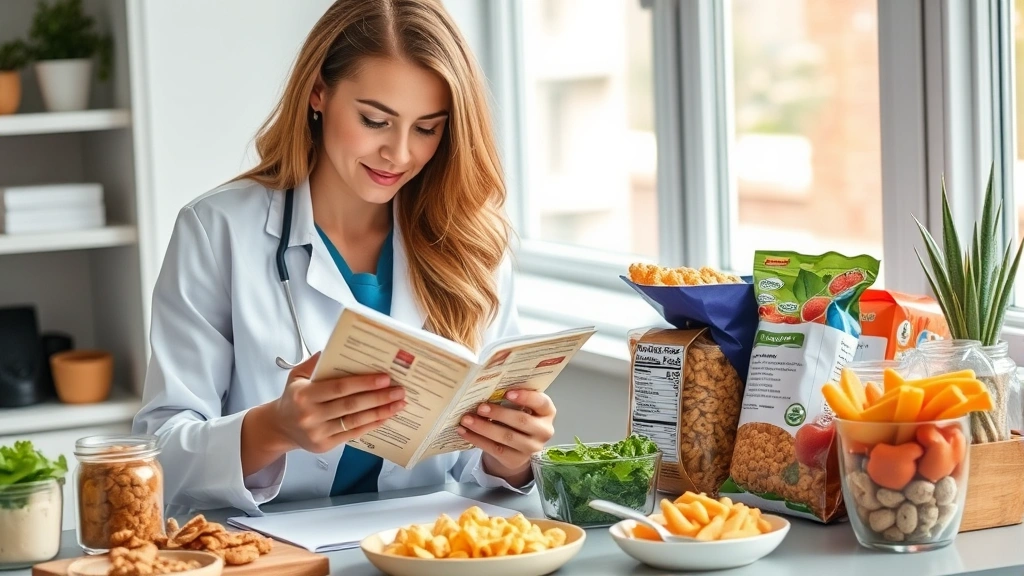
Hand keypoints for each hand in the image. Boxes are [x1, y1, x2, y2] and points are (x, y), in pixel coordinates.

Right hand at [272, 352, 405, 452]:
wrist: (280, 427)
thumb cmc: (293, 398)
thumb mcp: (296, 376)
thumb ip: (315, 362)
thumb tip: (335, 345)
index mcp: (304, 395)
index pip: (339, 387)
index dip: (364, 383)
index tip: (384, 378)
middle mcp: (310, 415)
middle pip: (351, 405)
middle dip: (378, 397)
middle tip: (399, 390)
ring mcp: (318, 432)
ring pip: (355, 421)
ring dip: (380, 412)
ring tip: (398, 404)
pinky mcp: (325, 445)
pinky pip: (353, 434)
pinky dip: (371, 425)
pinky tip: (385, 417)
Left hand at [457, 390, 555, 483]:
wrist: (517, 448)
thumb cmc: (517, 418)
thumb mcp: (521, 407)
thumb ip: (512, 398)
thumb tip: (486, 388)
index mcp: (547, 412)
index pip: (541, 402)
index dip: (526, 397)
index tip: (507, 393)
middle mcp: (544, 431)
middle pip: (522, 421)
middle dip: (499, 413)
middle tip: (480, 407)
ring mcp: (531, 448)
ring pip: (507, 437)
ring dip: (484, 427)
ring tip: (466, 419)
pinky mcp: (516, 460)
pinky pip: (495, 449)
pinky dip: (477, 439)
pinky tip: (464, 432)